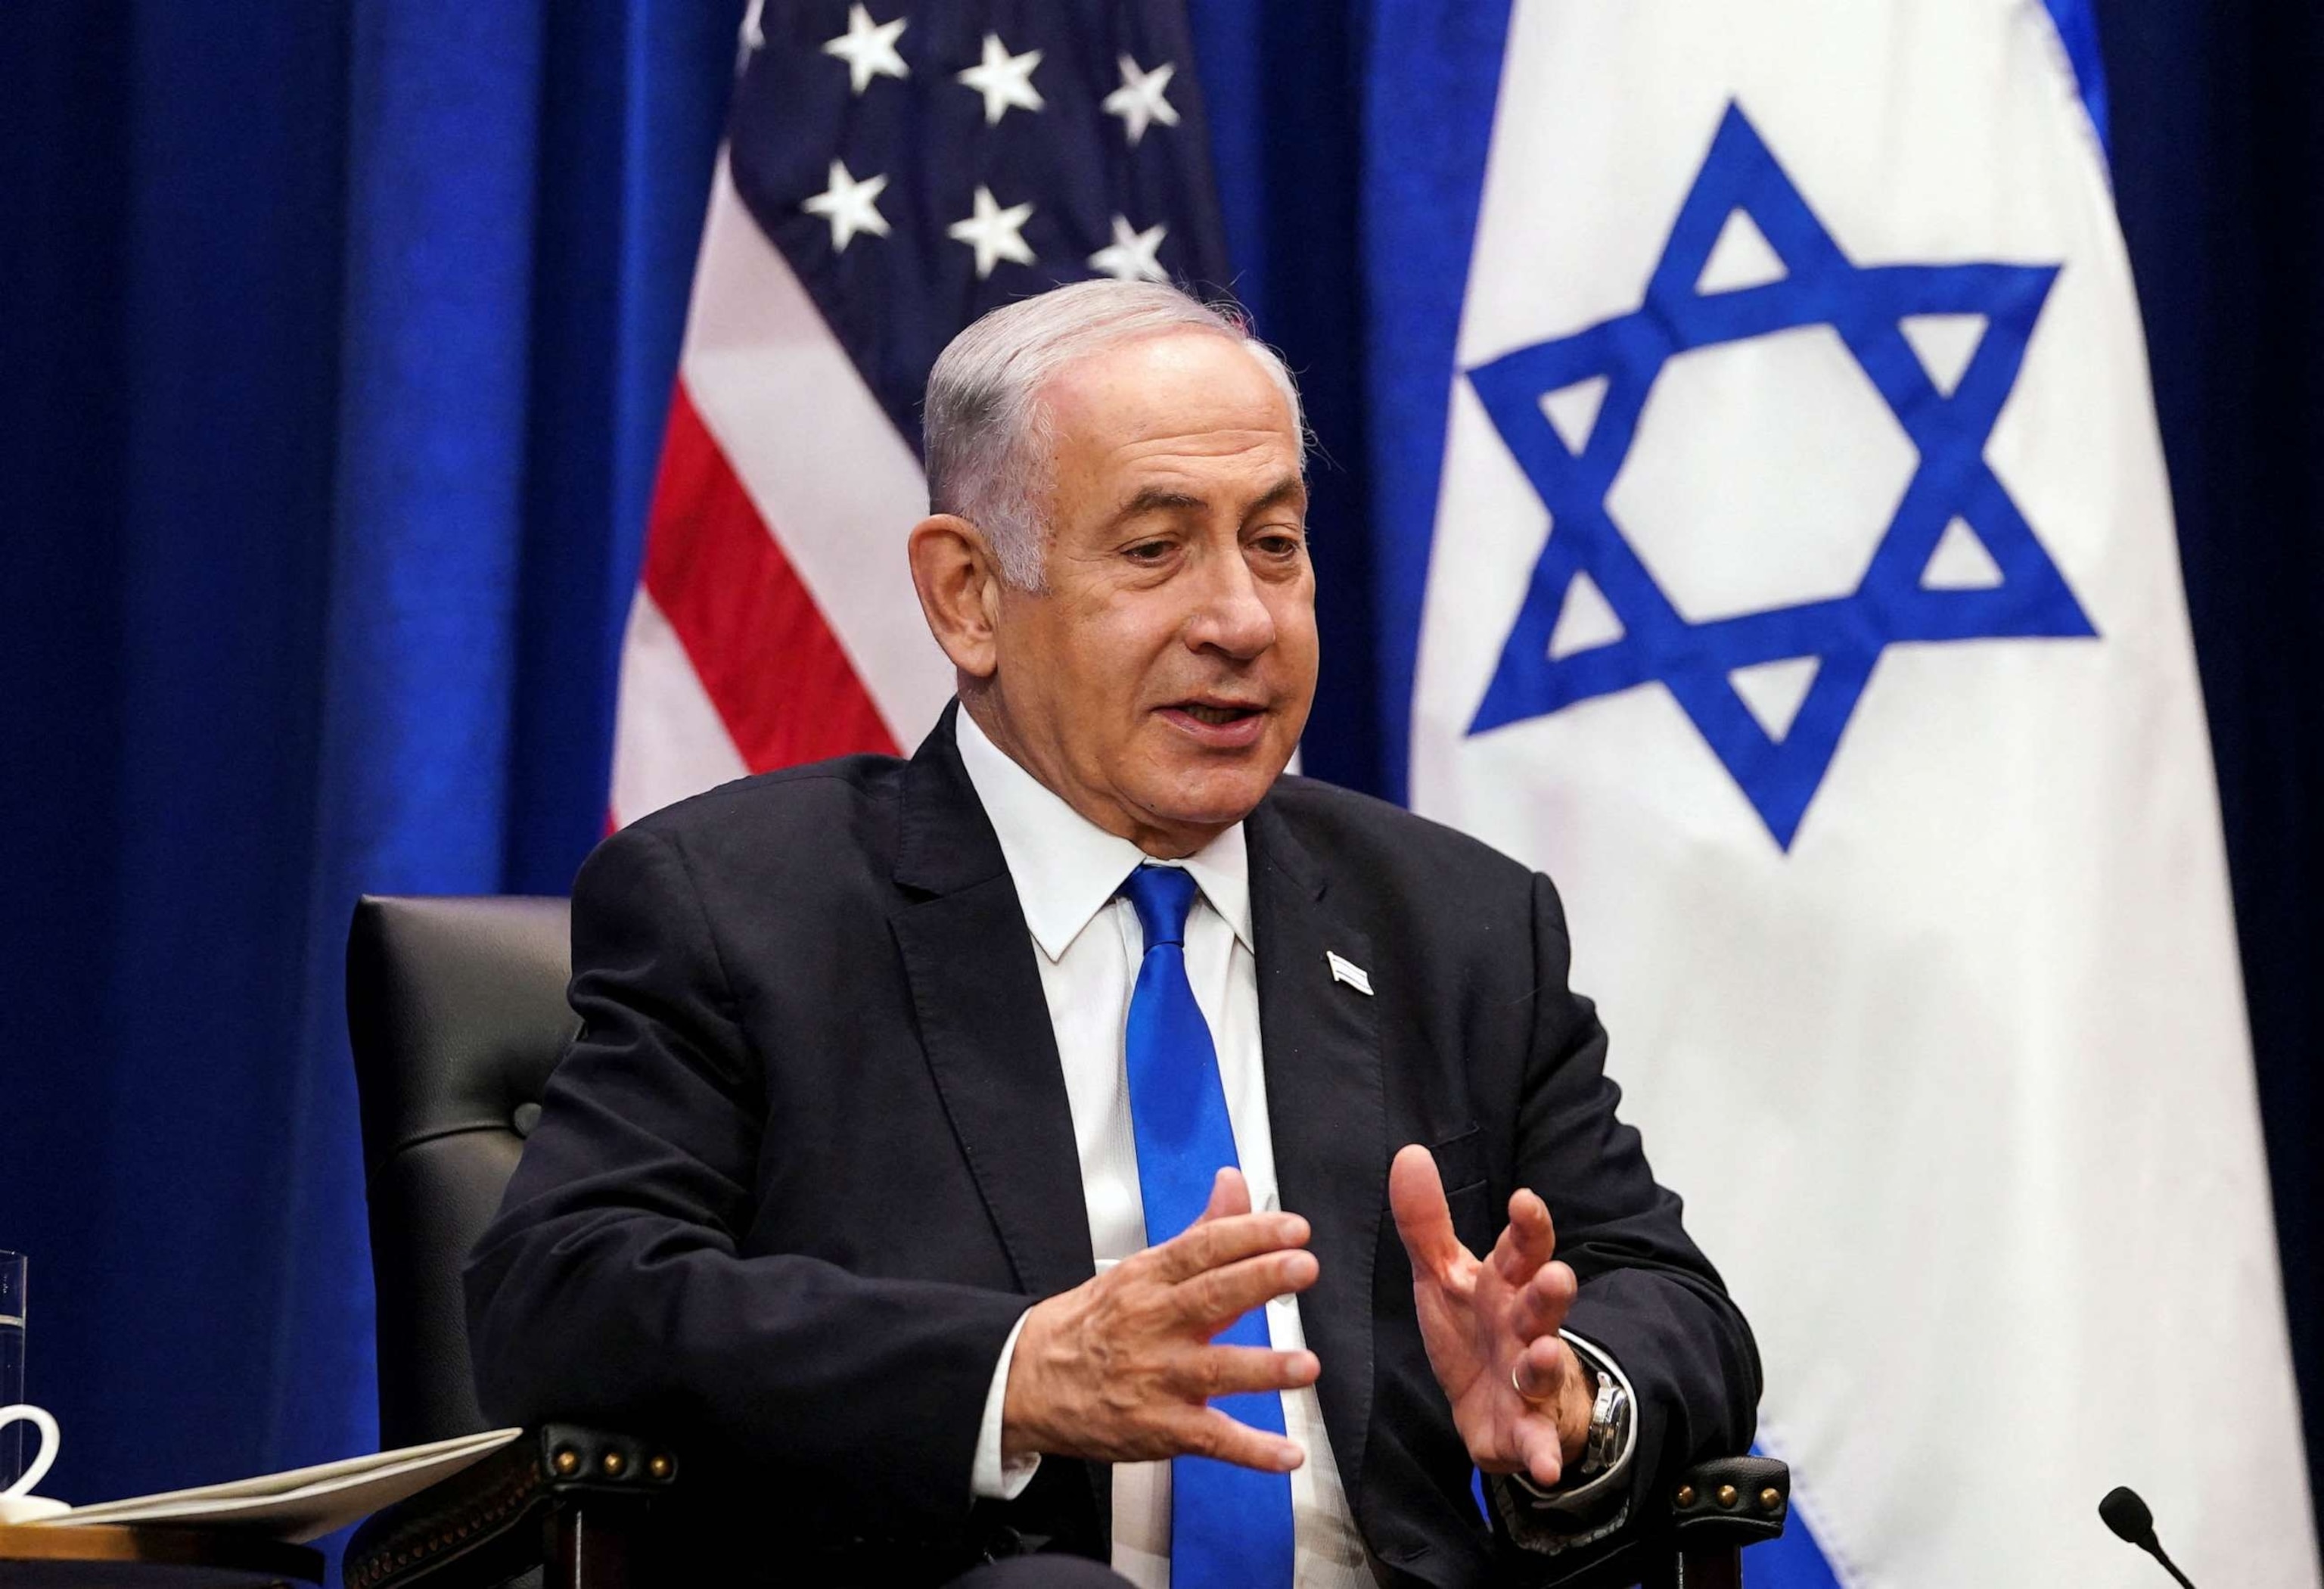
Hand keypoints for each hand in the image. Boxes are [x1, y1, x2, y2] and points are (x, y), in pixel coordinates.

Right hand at [1001, 1167, 1319, 1471]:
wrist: (1027, 1382)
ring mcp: (1157, 1379)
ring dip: (1262, 1369)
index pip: (1203, 1249)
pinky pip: (1210, 1439)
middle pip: (1210, 1298)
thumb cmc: (1093, 1323)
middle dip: (1259, 1281)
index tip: (1293, 1228)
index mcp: (1149, 1279)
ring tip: (1305, 1365)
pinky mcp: (1160, 1427)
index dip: (1249, 1235)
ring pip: (1214, 1371)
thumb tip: (1235, 1184)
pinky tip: (1285, 1454)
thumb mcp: (1141, 1269)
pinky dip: (1250, 1450)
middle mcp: (1154, 1325)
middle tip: (1303, 1268)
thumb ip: (1201, 1230)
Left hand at [1389, 1144, 1593, 1488]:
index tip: (1524, 1200)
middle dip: (1551, 1290)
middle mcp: (1525, 1328)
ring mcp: (1530, 1380)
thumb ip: (1426, 1222)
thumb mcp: (1445, 1275)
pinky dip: (1543, 1454)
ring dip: (1547, 1362)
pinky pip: (1537, 1441)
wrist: (1490, 1404)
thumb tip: (1409, 1153)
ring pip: (1544, 1368)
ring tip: (1544, 1354)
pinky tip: (1547, 1467)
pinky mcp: (1524, 1430)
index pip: (1521, 1249)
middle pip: (1542, 1305)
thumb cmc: (1474, 1329)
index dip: (1527, 1226)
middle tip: (1557, 1274)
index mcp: (1505, 1286)